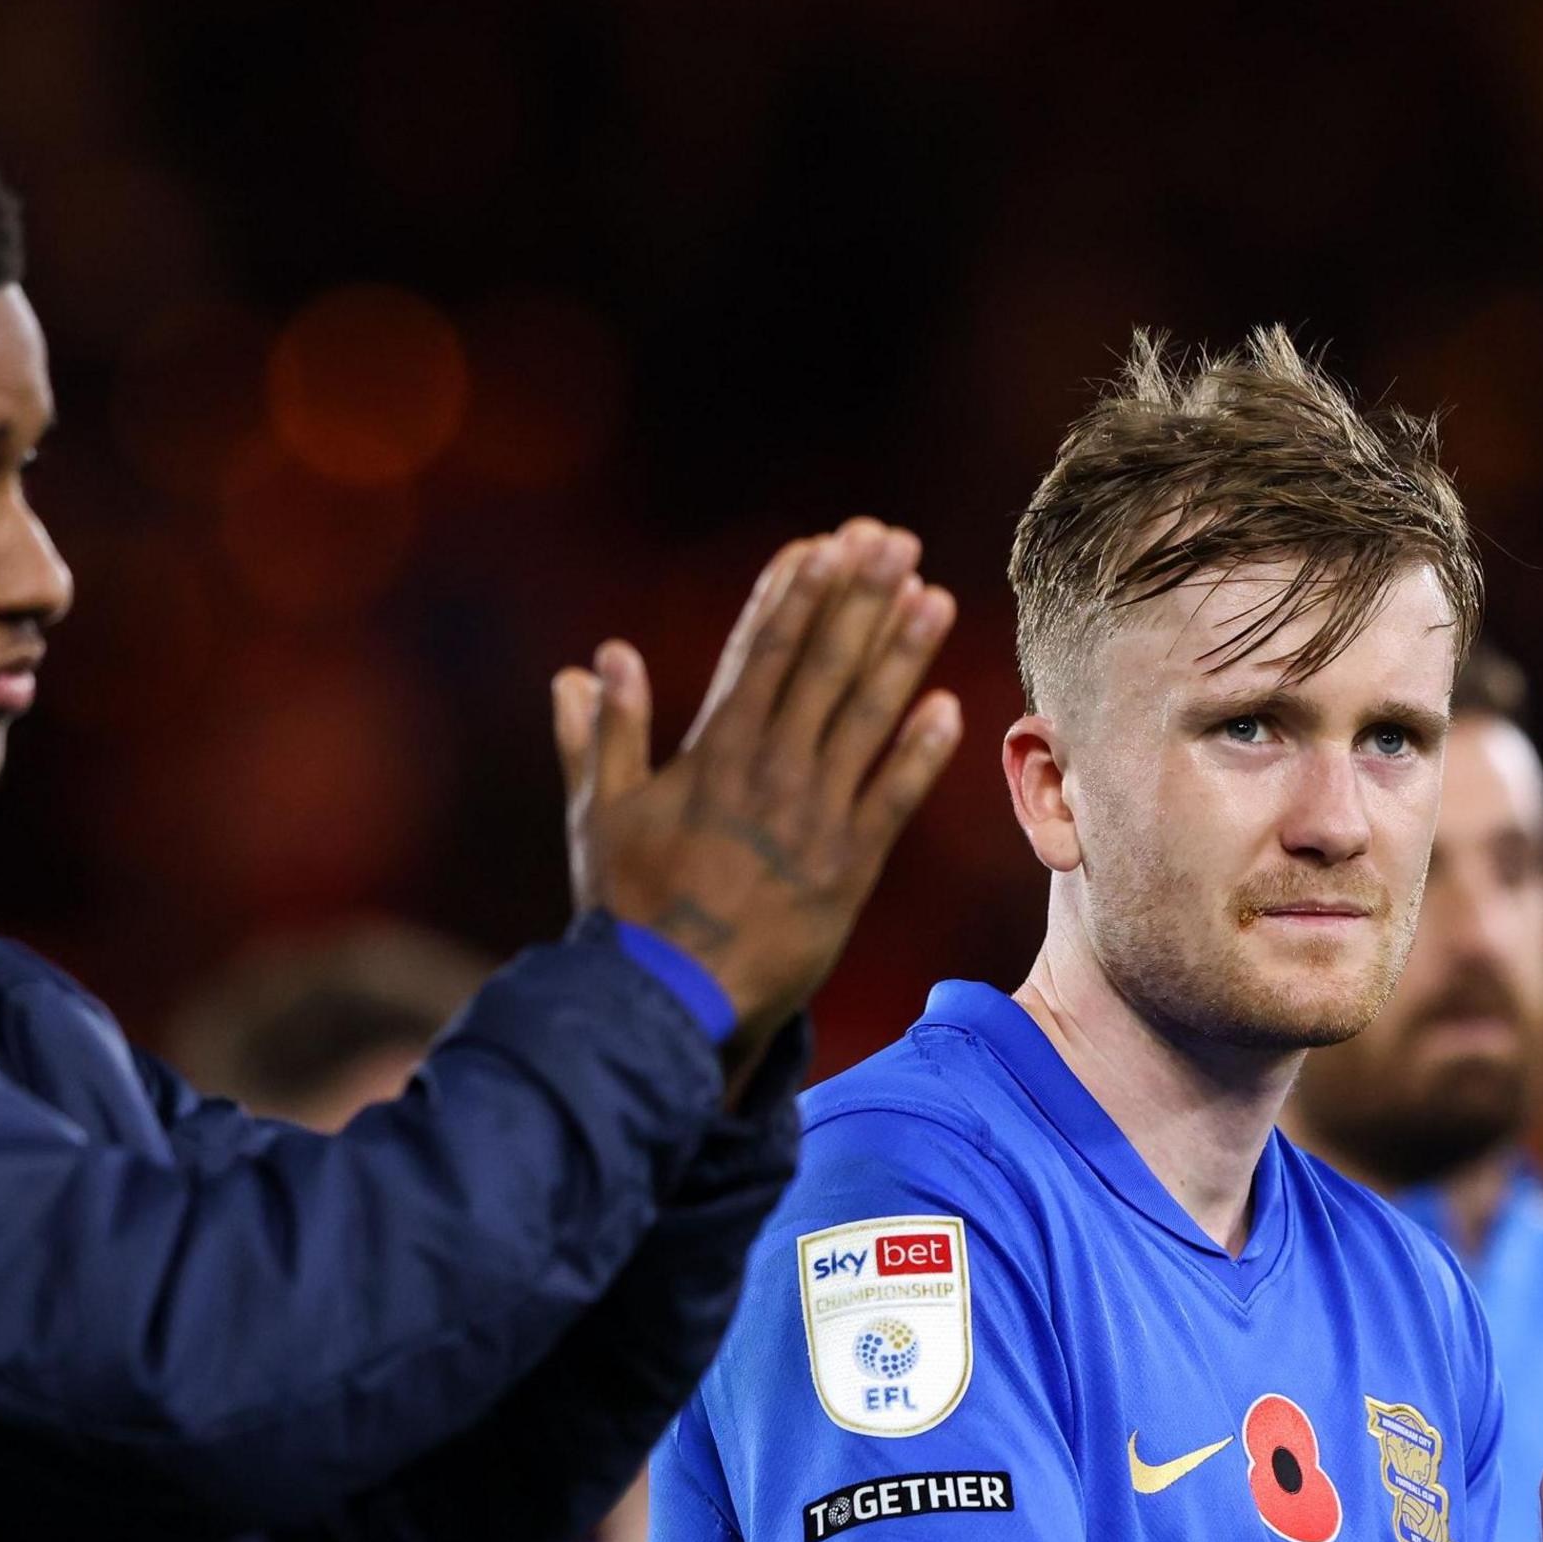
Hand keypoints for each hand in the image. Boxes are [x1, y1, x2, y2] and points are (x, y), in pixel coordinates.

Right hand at [552, 518, 964, 1054]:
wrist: (672, 1000)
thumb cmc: (630, 911)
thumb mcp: (599, 816)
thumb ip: (604, 735)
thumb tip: (594, 663)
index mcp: (711, 752)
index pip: (761, 654)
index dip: (795, 594)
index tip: (822, 544)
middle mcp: (768, 771)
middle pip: (823, 666)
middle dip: (857, 598)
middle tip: (891, 541)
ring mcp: (813, 817)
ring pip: (865, 718)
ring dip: (900, 654)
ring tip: (932, 597)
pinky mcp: (849, 868)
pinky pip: (893, 800)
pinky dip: (919, 754)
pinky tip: (948, 707)